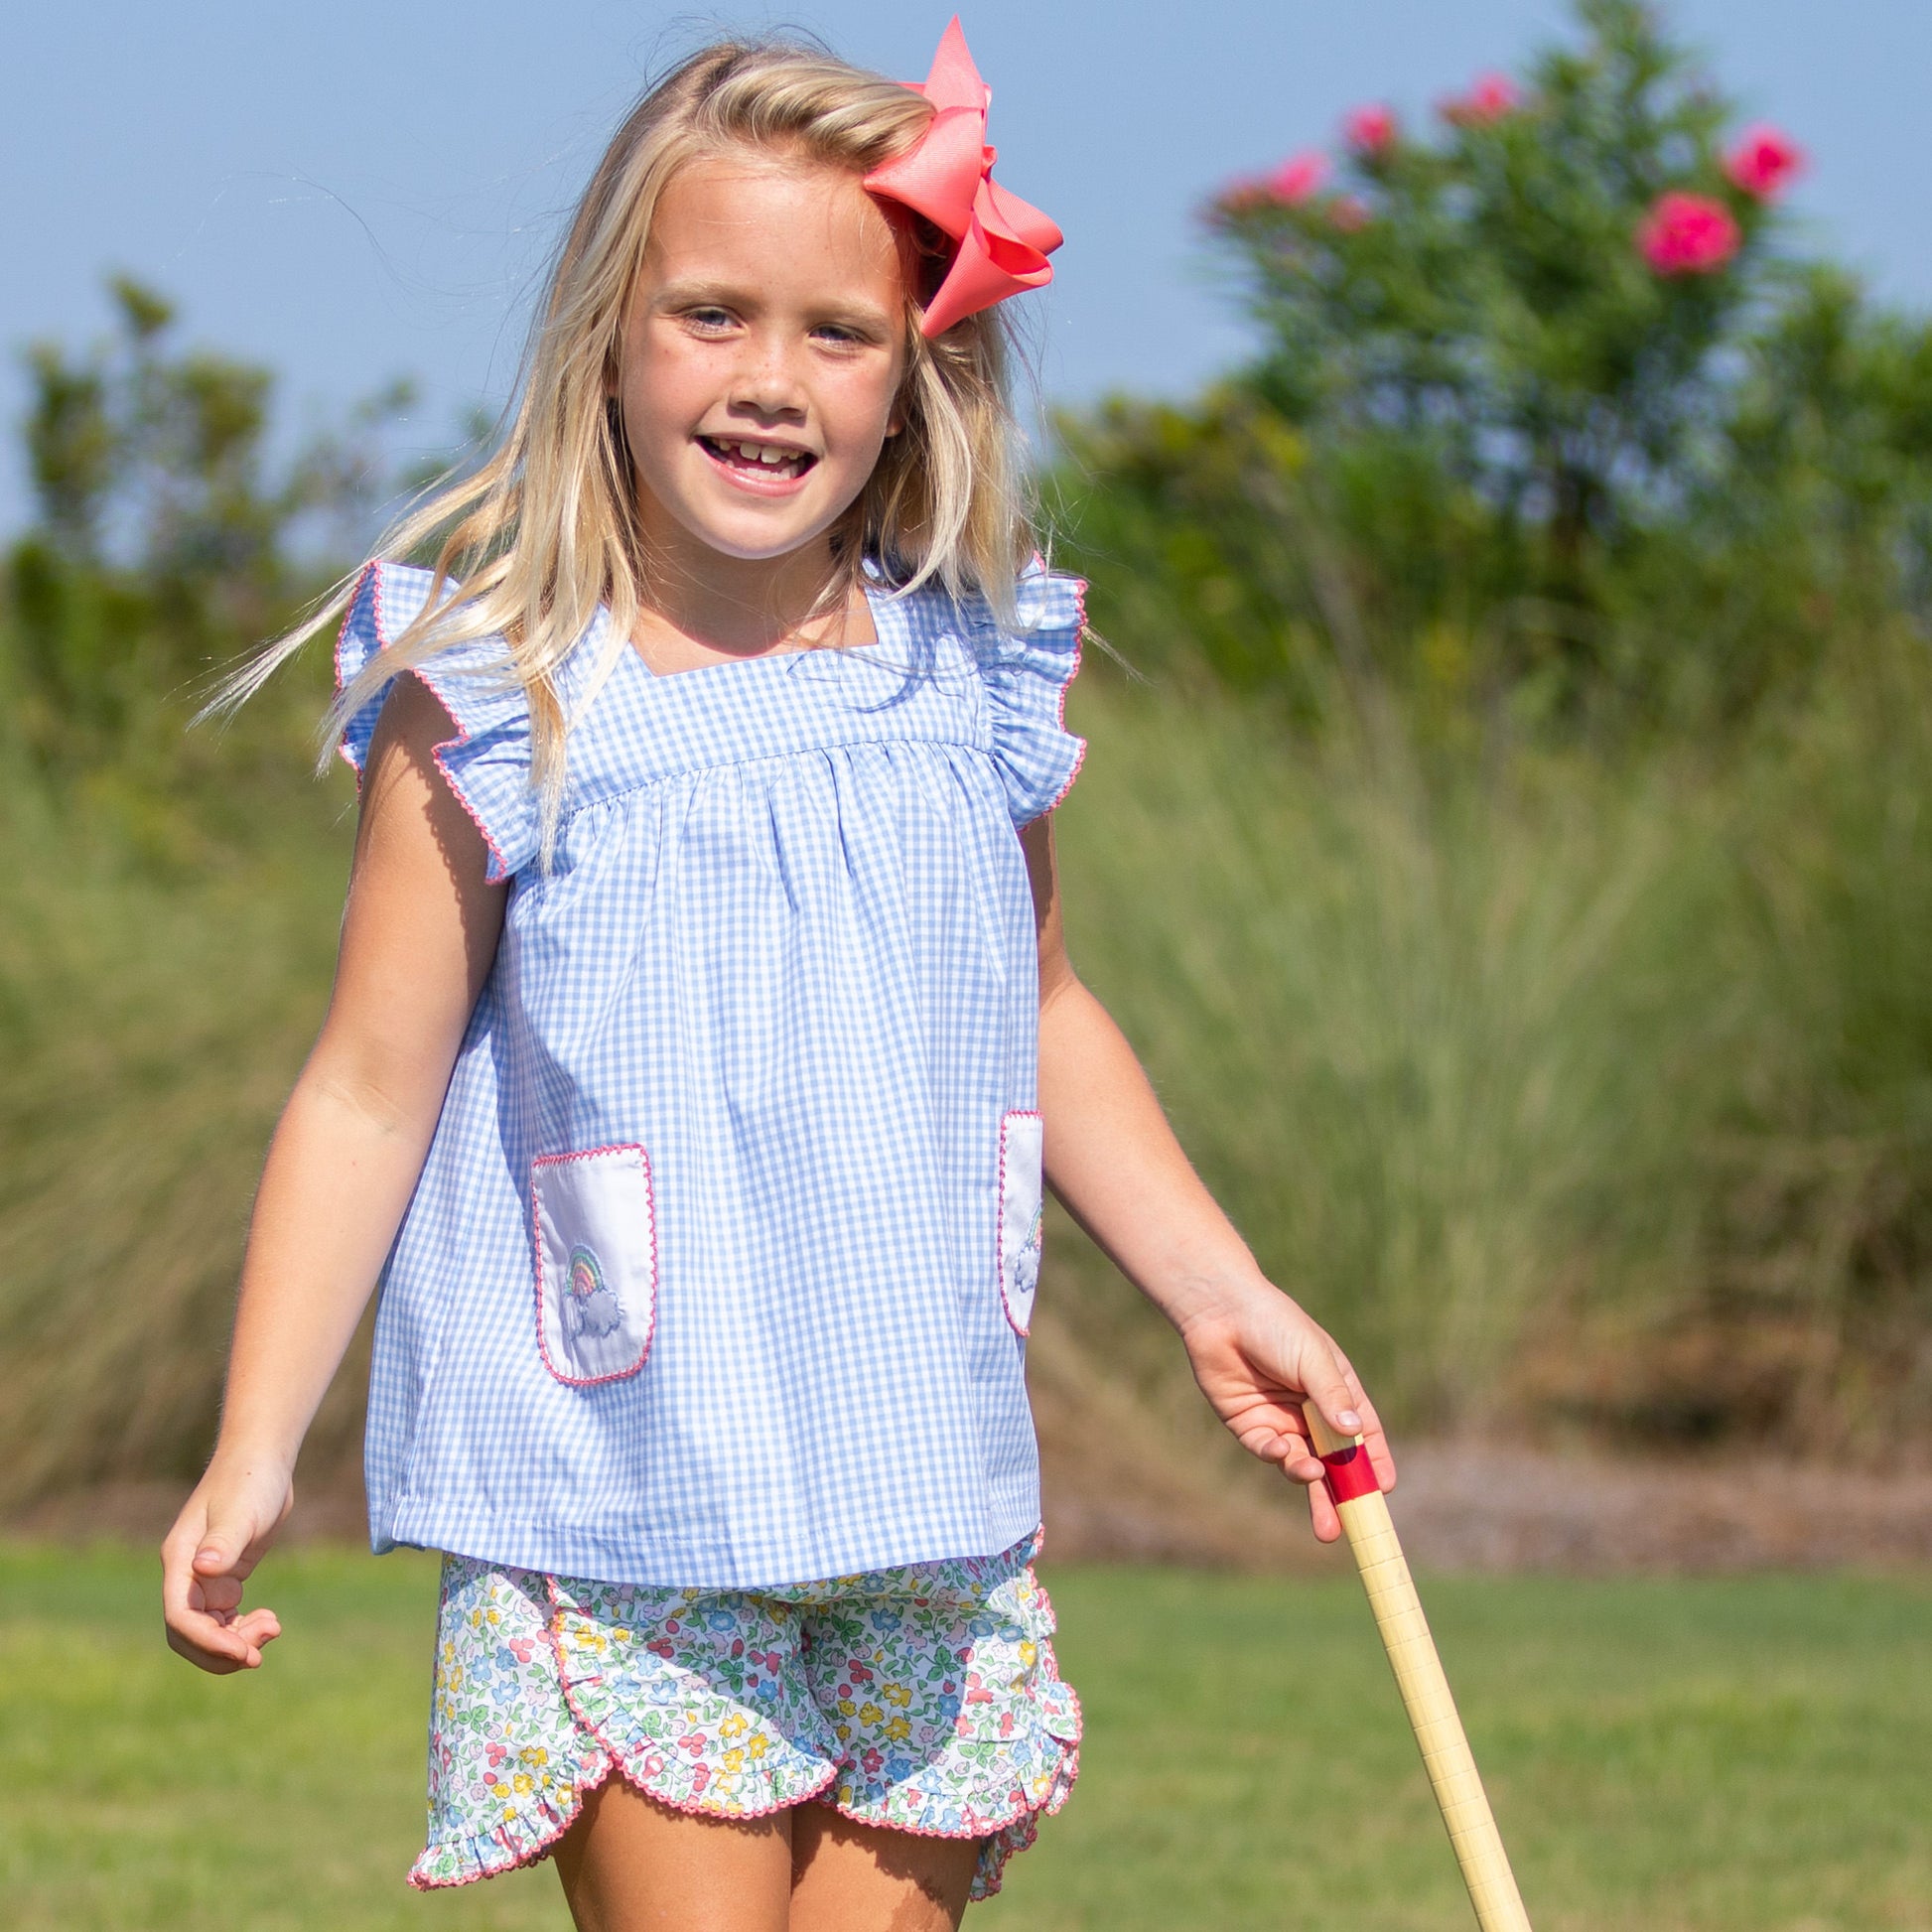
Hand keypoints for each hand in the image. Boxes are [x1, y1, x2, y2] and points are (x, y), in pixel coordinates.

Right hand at [160, 1450, 293, 1672]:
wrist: (263, 1461)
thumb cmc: (249, 1480)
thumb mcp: (241, 1512)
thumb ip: (223, 1541)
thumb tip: (205, 1569)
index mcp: (181, 1562)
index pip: (180, 1617)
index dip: (207, 1641)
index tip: (242, 1652)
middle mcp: (187, 1575)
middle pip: (189, 1633)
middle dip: (219, 1651)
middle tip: (257, 1656)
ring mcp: (206, 1578)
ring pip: (209, 1629)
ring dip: (236, 1641)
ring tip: (273, 1629)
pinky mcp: (226, 1577)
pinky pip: (226, 1618)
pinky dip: (244, 1628)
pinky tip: (270, 1621)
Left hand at [1177, 1282, 1395, 1541]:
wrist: (1221, 1311)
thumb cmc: (1275, 1325)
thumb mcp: (1313, 1358)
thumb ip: (1332, 1398)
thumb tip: (1355, 1437)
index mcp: (1338, 1392)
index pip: (1364, 1436)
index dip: (1375, 1463)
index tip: (1384, 1490)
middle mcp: (1312, 1412)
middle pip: (1333, 1461)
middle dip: (1339, 1493)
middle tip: (1346, 1526)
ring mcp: (1281, 1421)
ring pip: (1300, 1463)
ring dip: (1307, 1477)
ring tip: (1311, 1476)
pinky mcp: (1249, 1425)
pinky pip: (1267, 1451)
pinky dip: (1275, 1455)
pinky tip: (1279, 1449)